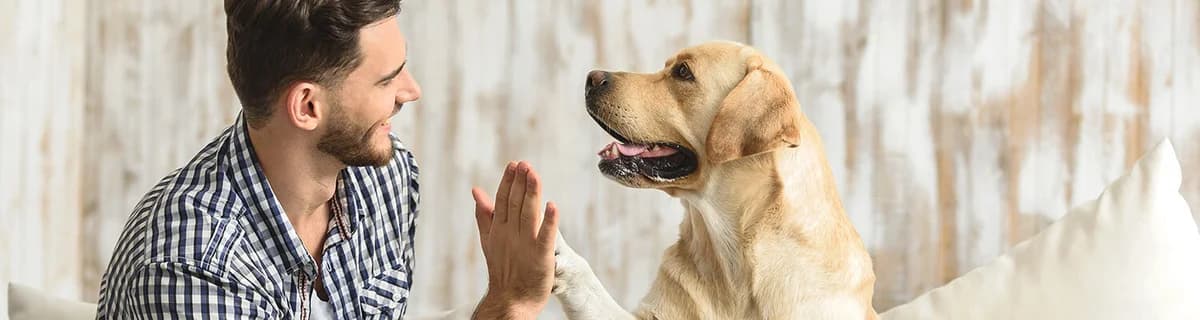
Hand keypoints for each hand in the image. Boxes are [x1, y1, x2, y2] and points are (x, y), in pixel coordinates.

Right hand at [470, 161, 558, 318]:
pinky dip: (548, 221)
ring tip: (534, 175)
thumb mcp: (489, 239)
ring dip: (532, 193)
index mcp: (499, 229)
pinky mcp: (540, 256)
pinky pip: (545, 236)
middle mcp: (511, 234)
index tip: (514, 165)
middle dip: (520, 182)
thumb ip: (484, 215)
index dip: (508, 182)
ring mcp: (525, 244)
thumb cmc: (503, 270)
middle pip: (515, 203)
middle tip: (525, 164)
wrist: (510, 300)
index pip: (503, 200)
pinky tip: (552, 206)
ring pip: (528, 214)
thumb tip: (476, 190)